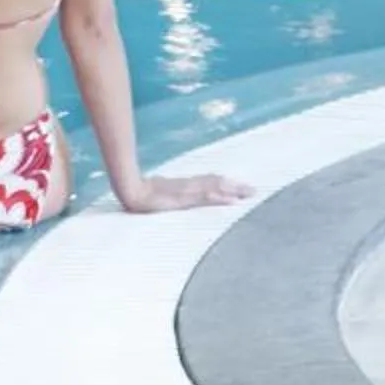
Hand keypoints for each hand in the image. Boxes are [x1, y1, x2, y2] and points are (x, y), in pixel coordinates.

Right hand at [121, 171, 252, 214]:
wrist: (130, 192)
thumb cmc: (139, 192)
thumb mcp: (156, 190)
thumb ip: (164, 190)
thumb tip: (161, 186)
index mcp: (184, 185)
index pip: (209, 183)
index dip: (225, 184)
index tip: (239, 187)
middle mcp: (189, 186)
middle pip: (216, 183)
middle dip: (235, 187)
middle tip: (254, 190)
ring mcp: (188, 191)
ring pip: (216, 188)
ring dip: (233, 191)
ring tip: (249, 193)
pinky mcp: (185, 199)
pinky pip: (208, 198)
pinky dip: (222, 198)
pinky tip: (233, 201)